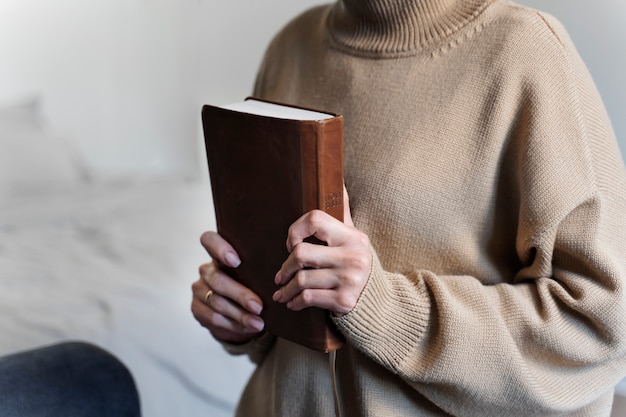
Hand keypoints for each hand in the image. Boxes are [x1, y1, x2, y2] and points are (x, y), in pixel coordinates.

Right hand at [191, 232, 264, 343]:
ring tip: (258, 323)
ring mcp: (199, 289)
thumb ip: (258, 269)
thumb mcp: (253, 274)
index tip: (236, 261)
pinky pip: (213, 318)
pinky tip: (248, 328)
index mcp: (218, 254)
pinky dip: (233, 325)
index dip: (220, 249)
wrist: (234, 309)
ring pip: (217, 303)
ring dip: (240, 315)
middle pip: (218, 280)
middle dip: (240, 295)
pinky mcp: (197, 308)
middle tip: (259, 307)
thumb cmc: (249, 285)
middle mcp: (206, 270)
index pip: (209, 240)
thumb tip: (282, 273)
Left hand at [272, 187, 370, 316]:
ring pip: (301, 280)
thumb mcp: (353, 237)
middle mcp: (353, 256)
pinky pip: (308, 298)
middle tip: (280, 275)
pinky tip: (292, 302)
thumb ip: (342, 213)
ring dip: (286, 288)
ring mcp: (349, 280)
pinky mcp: (344, 301)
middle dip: (285, 266)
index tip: (291, 245)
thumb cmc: (355, 263)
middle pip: (301, 253)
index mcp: (352, 236)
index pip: (314, 220)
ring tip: (282, 291)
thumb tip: (339, 180)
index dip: (295, 230)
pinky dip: (295, 302)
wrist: (378, 300)